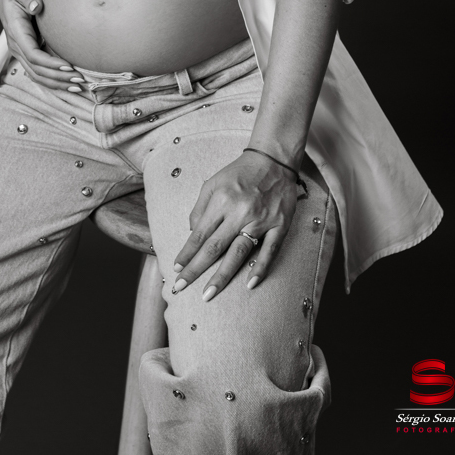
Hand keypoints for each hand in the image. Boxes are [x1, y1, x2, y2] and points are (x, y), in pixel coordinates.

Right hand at [0, 0, 85, 92]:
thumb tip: (35, 6)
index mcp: (15, 31)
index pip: (33, 55)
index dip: (50, 64)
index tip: (68, 67)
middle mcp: (16, 45)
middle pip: (36, 70)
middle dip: (58, 77)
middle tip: (80, 80)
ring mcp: (21, 50)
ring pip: (37, 75)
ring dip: (56, 83)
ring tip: (77, 86)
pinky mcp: (28, 50)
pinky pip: (38, 71)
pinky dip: (53, 79)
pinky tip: (68, 83)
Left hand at [171, 149, 298, 299]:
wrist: (273, 160)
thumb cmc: (239, 173)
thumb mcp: (213, 183)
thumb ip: (200, 208)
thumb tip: (192, 234)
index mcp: (220, 201)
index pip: (199, 234)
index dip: (187, 254)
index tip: (176, 270)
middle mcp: (239, 212)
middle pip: (214, 247)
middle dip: (195, 269)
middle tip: (180, 288)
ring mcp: (260, 220)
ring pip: (238, 252)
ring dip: (222, 276)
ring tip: (208, 294)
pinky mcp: (279, 225)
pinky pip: (269, 250)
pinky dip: (260, 268)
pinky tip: (250, 284)